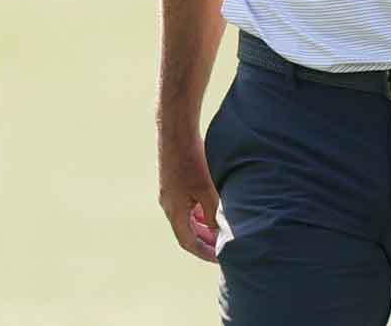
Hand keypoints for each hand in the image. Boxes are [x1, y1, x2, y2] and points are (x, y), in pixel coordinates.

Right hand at [159, 137, 222, 260]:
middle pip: (185, 231)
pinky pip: (184, 205)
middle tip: (222, 247)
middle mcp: (168, 204)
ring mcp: (169, 193)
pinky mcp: (172, 182)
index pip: (187, 241)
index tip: (219, 258)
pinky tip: (211, 207)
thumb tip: (219, 235)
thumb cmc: (192, 161)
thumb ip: (213, 215)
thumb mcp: (207, 191)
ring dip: (201, 226)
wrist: (175, 132)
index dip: (204, 252)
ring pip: (186, 218)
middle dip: (204, 241)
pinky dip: (198, 211)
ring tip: (220, 229)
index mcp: (174, 210)